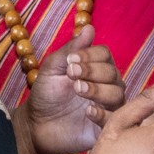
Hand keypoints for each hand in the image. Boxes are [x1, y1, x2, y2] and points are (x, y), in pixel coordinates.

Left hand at [16, 25, 123, 153]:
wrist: (36, 125)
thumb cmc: (45, 94)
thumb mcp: (53, 68)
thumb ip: (71, 49)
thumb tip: (89, 28)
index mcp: (95, 68)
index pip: (105, 54)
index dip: (90, 55)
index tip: (71, 59)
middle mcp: (106, 85)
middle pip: (112, 73)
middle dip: (92, 71)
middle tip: (71, 75)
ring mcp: (107, 106)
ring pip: (117, 94)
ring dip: (97, 90)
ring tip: (77, 90)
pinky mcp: (105, 126)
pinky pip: (114, 119)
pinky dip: (102, 113)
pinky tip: (87, 111)